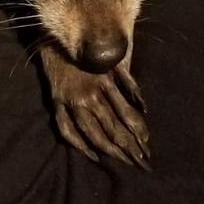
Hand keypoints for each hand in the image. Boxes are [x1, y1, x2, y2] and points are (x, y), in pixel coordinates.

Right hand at [40, 44, 149, 168]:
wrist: (56, 40)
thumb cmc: (89, 51)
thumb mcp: (112, 61)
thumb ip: (129, 83)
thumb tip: (144, 106)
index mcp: (104, 83)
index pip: (125, 114)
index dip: (137, 132)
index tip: (147, 147)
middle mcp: (88, 95)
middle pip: (111, 127)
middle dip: (127, 147)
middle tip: (140, 163)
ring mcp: (71, 101)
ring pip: (91, 133)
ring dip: (108, 150)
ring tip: (122, 162)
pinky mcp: (57, 103)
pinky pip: (66, 129)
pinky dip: (79, 145)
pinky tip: (93, 155)